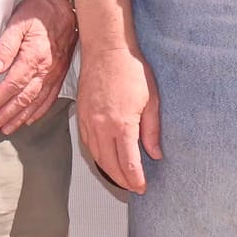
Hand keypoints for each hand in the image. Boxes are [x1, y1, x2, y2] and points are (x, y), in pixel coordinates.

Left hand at [0, 0, 76, 134]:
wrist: (66, 6)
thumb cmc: (40, 12)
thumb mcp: (18, 22)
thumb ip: (6, 46)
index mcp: (34, 57)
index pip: (14, 85)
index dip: (0, 99)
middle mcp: (46, 70)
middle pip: (24, 99)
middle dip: (7, 115)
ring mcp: (54, 74)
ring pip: (36, 102)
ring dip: (20, 117)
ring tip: (7, 128)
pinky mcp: (60, 74)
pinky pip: (49, 98)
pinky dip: (38, 111)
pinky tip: (29, 118)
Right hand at [77, 41, 161, 193]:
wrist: (106, 49)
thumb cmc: (130, 69)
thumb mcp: (151, 100)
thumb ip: (152, 130)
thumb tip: (154, 153)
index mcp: (121, 124)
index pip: (128, 163)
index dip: (136, 179)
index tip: (142, 188)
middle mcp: (102, 127)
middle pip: (110, 165)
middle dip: (122, 180)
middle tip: (133, 188)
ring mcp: (89, 121)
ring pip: (97, 156)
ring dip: (109, 171)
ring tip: (121, 179)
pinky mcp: (82, 115)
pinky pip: (88, 144)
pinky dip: (97, 156)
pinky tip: (105, 159)